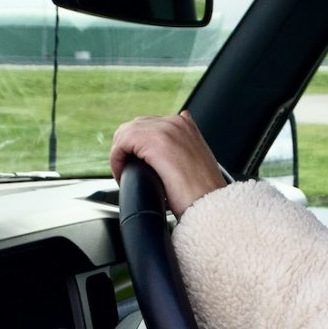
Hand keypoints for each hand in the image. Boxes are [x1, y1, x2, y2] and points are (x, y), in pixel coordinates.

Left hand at [110, 111, 226, 216]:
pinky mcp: (155, 142)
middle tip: (125, 170)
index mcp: (185, 125)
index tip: (134, 163)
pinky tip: (121, 174)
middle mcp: (176, 122)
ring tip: (122, 174)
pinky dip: (116, 158)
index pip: (148, 124)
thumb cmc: (202, 193)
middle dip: (126, 147)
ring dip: (119, 153)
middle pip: (134, 125)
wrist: (211, 206)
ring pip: (126, 132)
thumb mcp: (192, 164)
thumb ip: (179, 150)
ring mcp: (167, 130)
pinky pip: (122, 142)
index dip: (135, 144)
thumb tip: (163, 154)